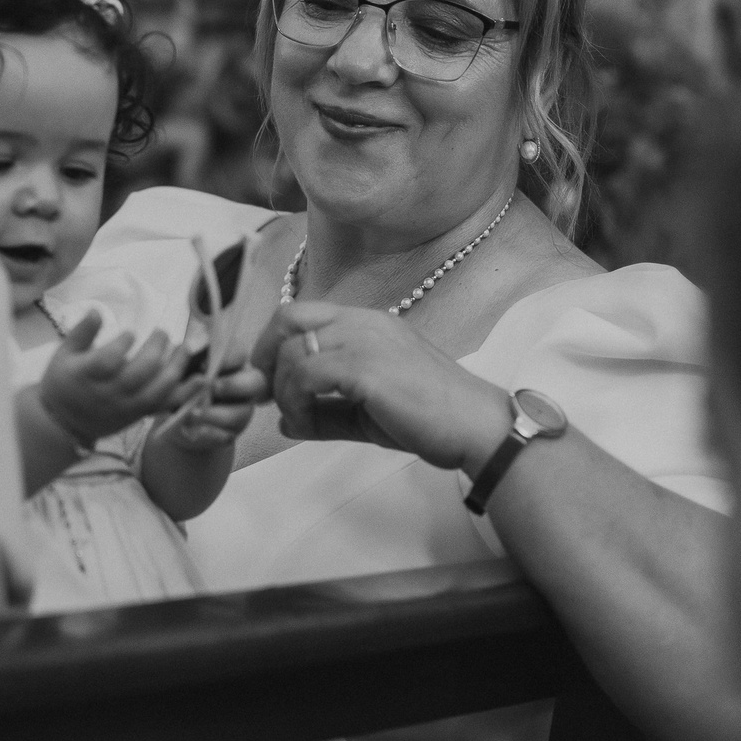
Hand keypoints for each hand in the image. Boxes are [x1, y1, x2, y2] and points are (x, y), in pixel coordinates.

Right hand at [41, 313, 187, 444]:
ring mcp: (125, 406)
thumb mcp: (63, 354)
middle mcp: (107, 393)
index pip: (107, 362)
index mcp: (86, 376)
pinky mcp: (139, 415)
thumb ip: (82, 333)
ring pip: (155, 392)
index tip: (131, 333)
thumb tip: (97, 310)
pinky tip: (201, 379)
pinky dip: (185, 394)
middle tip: (163, 332)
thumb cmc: (63, 382)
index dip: (122, 346)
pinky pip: (164, 406)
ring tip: (185, 348)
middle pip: (136, 376)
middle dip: (154, 352)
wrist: (64, 423)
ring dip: (174, 369)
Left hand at [160, 363, 270, 451]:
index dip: (228, 358)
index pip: (241, 353)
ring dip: (218, 413)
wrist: (174, 418)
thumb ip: (185, 356)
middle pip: (256, 382)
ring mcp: (241, 411)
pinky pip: (227, 435)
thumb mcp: (180, 367)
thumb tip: (188, 346)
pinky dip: (210, 434)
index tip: (205, 364)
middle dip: (234, 385)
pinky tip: (194, 431)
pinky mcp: (231, 433)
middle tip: (211, 387)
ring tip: (193, 414)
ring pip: (243, 412)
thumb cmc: (181, 383)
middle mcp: (243, 385)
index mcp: (232, 363)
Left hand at [250, 302, 515, 472]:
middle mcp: (364, 322)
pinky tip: (306, 423)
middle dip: (265, 356)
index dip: (273, 344)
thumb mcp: (367, 413)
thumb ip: (325, 414)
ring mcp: (365, 340)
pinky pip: (305, 375)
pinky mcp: (365, 367)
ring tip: (297, 417)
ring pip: (292, 350)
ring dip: (282, 388)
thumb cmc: (430, 420)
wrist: (475, 427)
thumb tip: (284, 422)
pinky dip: (295, 401)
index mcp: (367, 323)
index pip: (301, 312)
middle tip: (267, 396)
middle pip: (288, 318)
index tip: (272, 384)